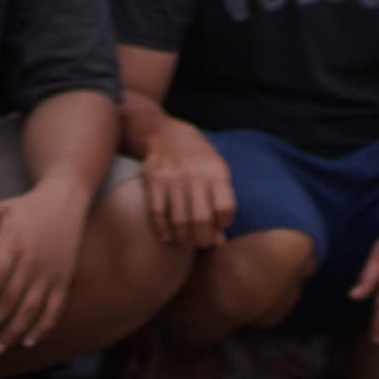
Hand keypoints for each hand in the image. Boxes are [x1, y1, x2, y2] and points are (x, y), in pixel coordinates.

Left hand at [0, 178, 88, 354]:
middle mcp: (32, 262)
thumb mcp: (1, 209)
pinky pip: (54, 309)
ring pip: (30, 310)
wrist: (65, 200)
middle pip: (9, 300)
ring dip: (13, 332)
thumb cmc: (27, 206)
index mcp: (13, 244)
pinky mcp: (63, 279)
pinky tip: (28, 341)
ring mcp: (50, 273)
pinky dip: (42, 328)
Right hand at [138, 119, 237, 248]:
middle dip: (202, 240)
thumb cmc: (200, 162)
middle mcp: (195, 175)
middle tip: (201, 242)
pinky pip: (157, 214)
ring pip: (179, 221)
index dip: (223, 224)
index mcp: (216, 173)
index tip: (218, 225)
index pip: (225, 210)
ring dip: (183, 239)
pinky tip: (168, 237)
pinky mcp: (153, 181)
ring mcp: (172, 178)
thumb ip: (221, 206)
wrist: (168, 135)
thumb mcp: (217, 176)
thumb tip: (219, 243)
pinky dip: (163, 231)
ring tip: (186, 242)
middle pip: (202, 220)